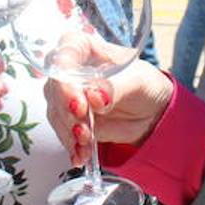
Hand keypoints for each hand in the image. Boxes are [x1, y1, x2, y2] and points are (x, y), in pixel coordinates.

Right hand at [44, 54, 173, 166]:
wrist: (150, 112)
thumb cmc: (143, 85)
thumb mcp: (137, 81)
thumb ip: (115, 86)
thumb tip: (94, 96)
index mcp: (85, 48)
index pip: (65, 52)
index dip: (65, 76)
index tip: (77, 100)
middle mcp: (70, 70)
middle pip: (55, 86)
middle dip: (66, 111)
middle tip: (82, 127)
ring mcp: (67, 96)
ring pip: (56, 112)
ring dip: (69, 131)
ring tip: (86, 143)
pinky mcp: (70, 119)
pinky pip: (62, 132)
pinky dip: (72, 146)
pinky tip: (81, 156)